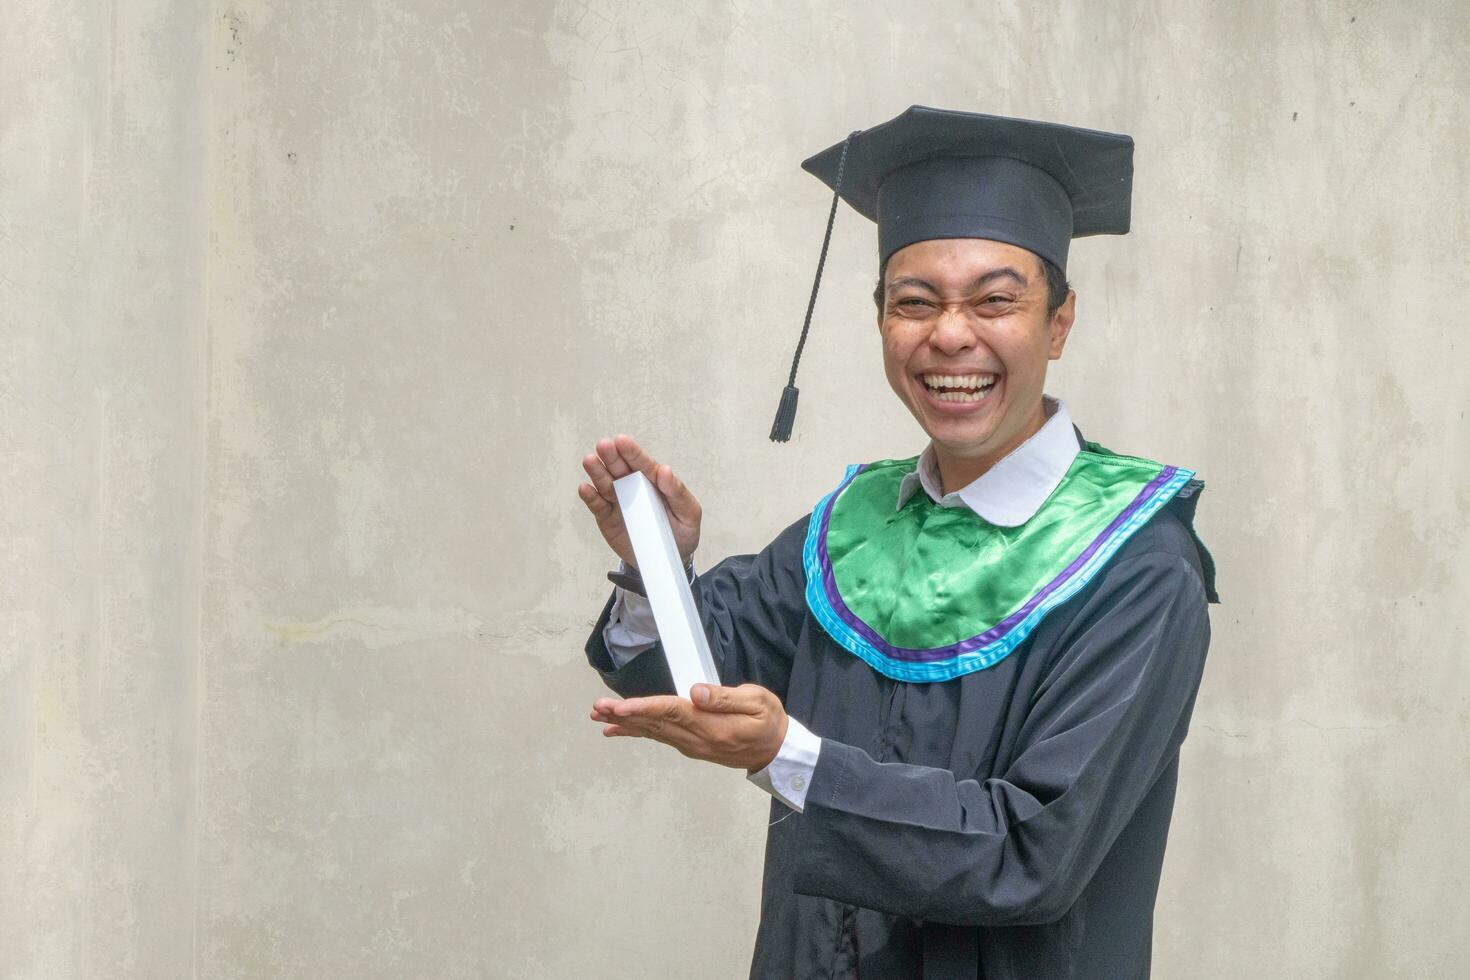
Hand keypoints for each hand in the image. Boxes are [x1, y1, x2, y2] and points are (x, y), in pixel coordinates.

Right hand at [577, 433, 700, 569]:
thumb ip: (678, 492)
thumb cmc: (681, 532)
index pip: (644, 464)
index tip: (623, 441)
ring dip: (597, 472)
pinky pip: (597, 506)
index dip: (633, 453)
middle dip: (612, 456)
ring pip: (605, 483)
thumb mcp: (689, 514)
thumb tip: (665, 470)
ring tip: (590, 461)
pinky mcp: (607, 518)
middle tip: (603, 445)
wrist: (668, 560)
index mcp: (655, 481)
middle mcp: (634, 487)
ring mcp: (619, 501)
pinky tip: (585, 488)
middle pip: (621, 469)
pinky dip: (590, 497)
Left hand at [589, 683, 788, 772]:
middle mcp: (696, 740)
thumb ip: (725, 697)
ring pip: (652, 732)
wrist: (776, 753)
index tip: (620, 707)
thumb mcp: (758, 702)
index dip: (644, 708)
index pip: (672, 713)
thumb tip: (695, 692)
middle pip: (655, 724)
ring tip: (599, 715)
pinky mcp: (690, 746)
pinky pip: (658, 737)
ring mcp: (691, 745)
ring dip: (625, 723)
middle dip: (624, 715)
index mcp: (711, 726)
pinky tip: (617, 729)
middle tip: (598, 708)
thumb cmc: (770, 722)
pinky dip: (636, 732)